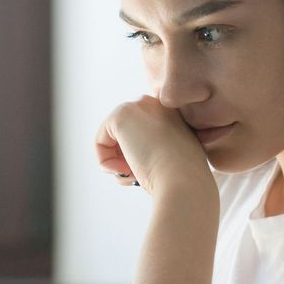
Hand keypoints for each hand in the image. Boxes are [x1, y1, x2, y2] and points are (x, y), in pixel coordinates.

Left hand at [95, 95, 212, 195]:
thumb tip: (133, 157)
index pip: (142, 135)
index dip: (141, 158)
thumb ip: (158, 149)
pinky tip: (125, 171)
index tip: (153, 173)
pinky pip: (100, 142)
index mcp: (172, 113)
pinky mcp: (120, 116)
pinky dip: (107, 163)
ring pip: (112, 139)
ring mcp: (138, 106)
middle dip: (127, 159)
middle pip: (126, 135)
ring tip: (134, 176)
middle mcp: (156, 103)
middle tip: (139, 176)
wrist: (184, 180)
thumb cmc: (182, 178)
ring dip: (118, 163)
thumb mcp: (175, 158)